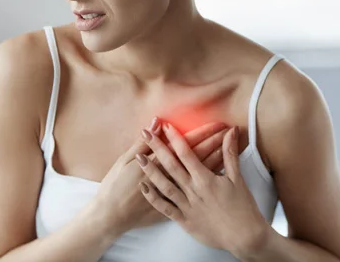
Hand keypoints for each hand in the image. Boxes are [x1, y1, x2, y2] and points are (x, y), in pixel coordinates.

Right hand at [93, 119, 229, 236]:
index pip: (187, 145)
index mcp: (158, 164)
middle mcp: (171, 178)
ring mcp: (175, 194)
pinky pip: (198, 191)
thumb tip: (157, 123)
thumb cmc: (115, 187)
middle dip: (214, 143)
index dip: (203, 134)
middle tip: (229, 132)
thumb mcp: (125, 160)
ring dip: (215, 159)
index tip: (217, 124)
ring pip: (200, 175)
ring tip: (229, 149)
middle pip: (198, 157)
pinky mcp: (175, 207)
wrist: (110, 216)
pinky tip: (219, 173)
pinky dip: (208, 182)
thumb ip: (143, 143)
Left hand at [137, 122, 268, 254]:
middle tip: (146, 133)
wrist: (244, 236)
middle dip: (157, 148)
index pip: (186, 154)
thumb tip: (231, 131)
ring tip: (139, 157)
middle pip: (171, 165)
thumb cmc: (243, 207)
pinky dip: (153, 197)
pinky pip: (165, 208)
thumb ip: (231, 153)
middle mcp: (194, 190)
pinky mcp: (184, 220)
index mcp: (206, 179)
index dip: (175, 138)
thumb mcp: (238, 178)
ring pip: (164, 185)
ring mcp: (187, 206)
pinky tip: (143, 187)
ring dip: (150, 170)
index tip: (165, 126)